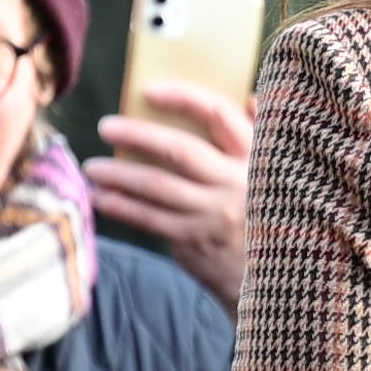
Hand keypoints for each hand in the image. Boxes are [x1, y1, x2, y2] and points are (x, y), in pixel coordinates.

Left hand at [87, 77, 253, 309]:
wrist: (274, 280)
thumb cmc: (264, 215)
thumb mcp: (278, 173)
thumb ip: (260, 135)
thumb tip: (247, 97)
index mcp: (255, 157)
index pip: (219, 114)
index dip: (183, 97)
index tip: (149, 90)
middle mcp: (236, 184)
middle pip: (180, 150)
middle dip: (137, 135)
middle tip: (106, 126)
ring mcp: (214, 215)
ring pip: (157, 186)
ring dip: (119, 175)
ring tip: (92, 167)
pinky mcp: (195, 241)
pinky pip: (150, 219)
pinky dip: (121, 207)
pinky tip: (101, 198)